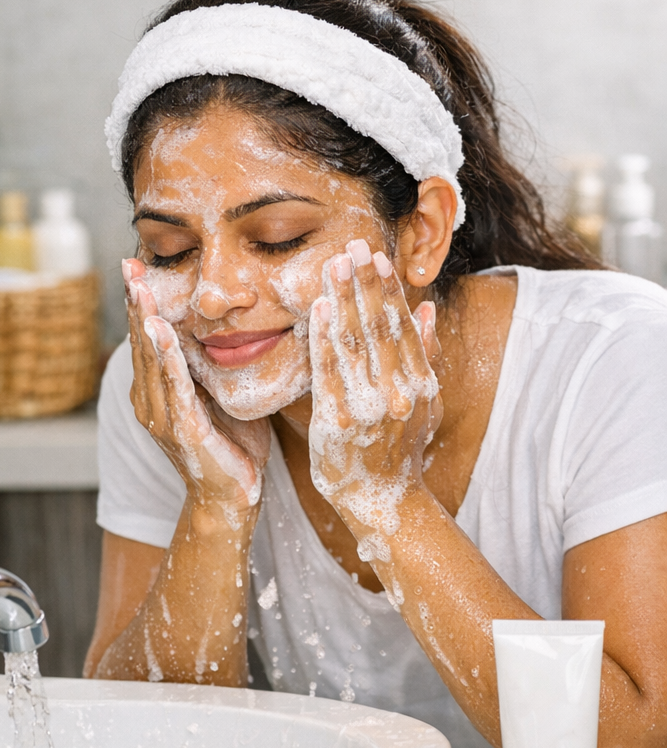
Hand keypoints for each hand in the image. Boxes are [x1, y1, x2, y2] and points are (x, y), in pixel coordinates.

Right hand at [123, 259, 270, 518]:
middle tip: (128, 264)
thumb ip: (211, 368)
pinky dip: (166, 355)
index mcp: (157, 394)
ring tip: (139, 288)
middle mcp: (150, 403)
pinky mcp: (181, 430)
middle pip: (140, 343)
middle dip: (135, 301)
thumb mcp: (220, 397)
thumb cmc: (233, 450)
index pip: (147, 340)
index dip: (140, 304)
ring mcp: (161, 417)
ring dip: (144, 320)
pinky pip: (172, 385)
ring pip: (150, 359)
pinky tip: (161, 330)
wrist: (231, 502)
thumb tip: (224, 329)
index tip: (136, 268)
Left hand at [307, 239, 441, 560]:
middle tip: (352, 244)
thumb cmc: (399, 452)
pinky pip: (330, 372)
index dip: (388, 289)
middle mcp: (398, 391)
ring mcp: (369, 406)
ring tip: (335, 263)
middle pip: (379, 326)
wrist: (384, 503)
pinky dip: (325, 338)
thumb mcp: (423, 404)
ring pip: (356, 342)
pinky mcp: (339, 421)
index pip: (401, 326)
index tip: (376, 255)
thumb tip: (426, 310)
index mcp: (418, 383)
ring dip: (346, 298)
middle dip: (366, 283)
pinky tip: (320, 309)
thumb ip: (424, 356)